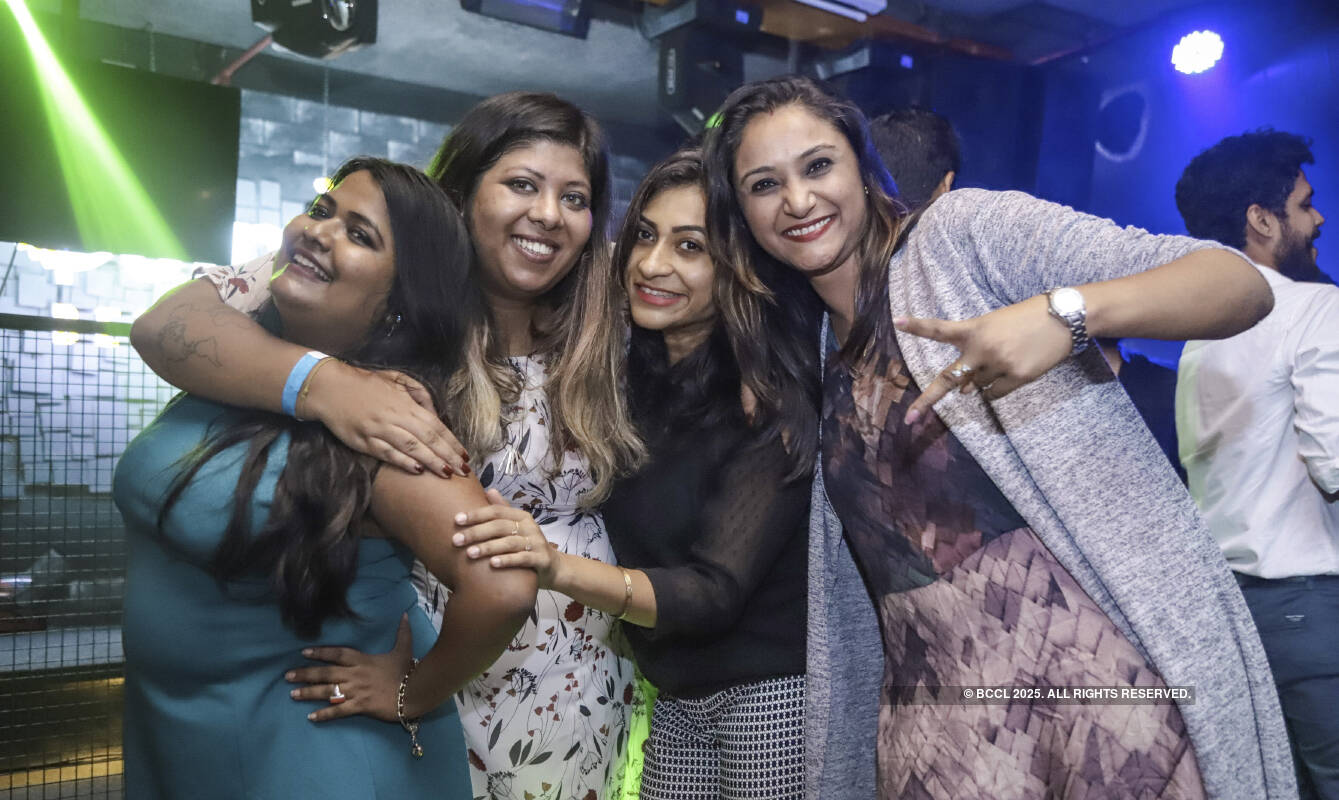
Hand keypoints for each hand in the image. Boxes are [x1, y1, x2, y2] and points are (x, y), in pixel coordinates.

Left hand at [286, 613, 413, 722]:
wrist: (414, 693)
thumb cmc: (407, 671)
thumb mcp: (404, 650)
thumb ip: (402, 632)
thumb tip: (405, 614)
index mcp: (362, 660)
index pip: (337, 654)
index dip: (320, 653)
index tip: (304, 652)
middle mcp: (355, 675)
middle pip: (326, 673)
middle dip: (305, 674)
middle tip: (287, 676)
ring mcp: (356, 691)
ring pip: (327, 691)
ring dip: (308, 693)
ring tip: (292, 694)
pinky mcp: (360, 706)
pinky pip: (338, 711)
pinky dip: (324, 714)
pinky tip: (311, 717)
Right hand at [300, 360, 468, 477]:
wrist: (329, 387)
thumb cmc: (366, 383)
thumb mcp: (397, 379)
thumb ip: (419, 395)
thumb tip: (435, 414)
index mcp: (405, 404)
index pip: (435, 426)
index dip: (452, 442)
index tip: (465, 456)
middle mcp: (394, 417)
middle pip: (427, 439)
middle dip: (448, 456)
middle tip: (464, 471)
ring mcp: (378, 430)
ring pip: (410, 448)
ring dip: (431, 462)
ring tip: (447, 474)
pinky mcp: (363, 442)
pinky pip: (387, 454)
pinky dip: (403, 462)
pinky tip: (418, 471)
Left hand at [453, 489, 559, 587]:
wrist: (554, 567)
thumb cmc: (528, 546)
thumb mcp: (517, 527)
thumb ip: (503, 511)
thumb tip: (489, 490)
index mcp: (521, 516)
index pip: (496, 511)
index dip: (476, 515)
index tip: (456, 520)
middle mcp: (529, 527)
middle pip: (499, 526)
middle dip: (476, 532)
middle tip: (456, 540)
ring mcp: (537, 542)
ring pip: (509, 542)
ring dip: (488, 547)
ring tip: (470, 553)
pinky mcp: (541, 558)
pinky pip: (523, 558)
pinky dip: (507, 560)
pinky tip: (493, 564)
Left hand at [894, 294, 1071, 423]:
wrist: (1065, 318)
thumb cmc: (1027, 318)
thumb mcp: (995, 323)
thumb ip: (975, 351)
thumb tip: (966, 390)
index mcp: (974, 329)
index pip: (941, 329)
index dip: (918, 326)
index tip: (897, 322)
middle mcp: (982, 349)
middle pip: (949, 379)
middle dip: (928, 400)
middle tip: (910, 419)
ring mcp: (999, 365)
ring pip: (975, 388)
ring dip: (979, 382)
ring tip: (1002, 360)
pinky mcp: (1017, 378)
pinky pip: (994, 395)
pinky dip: (995, 389)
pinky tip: (1011, 371)